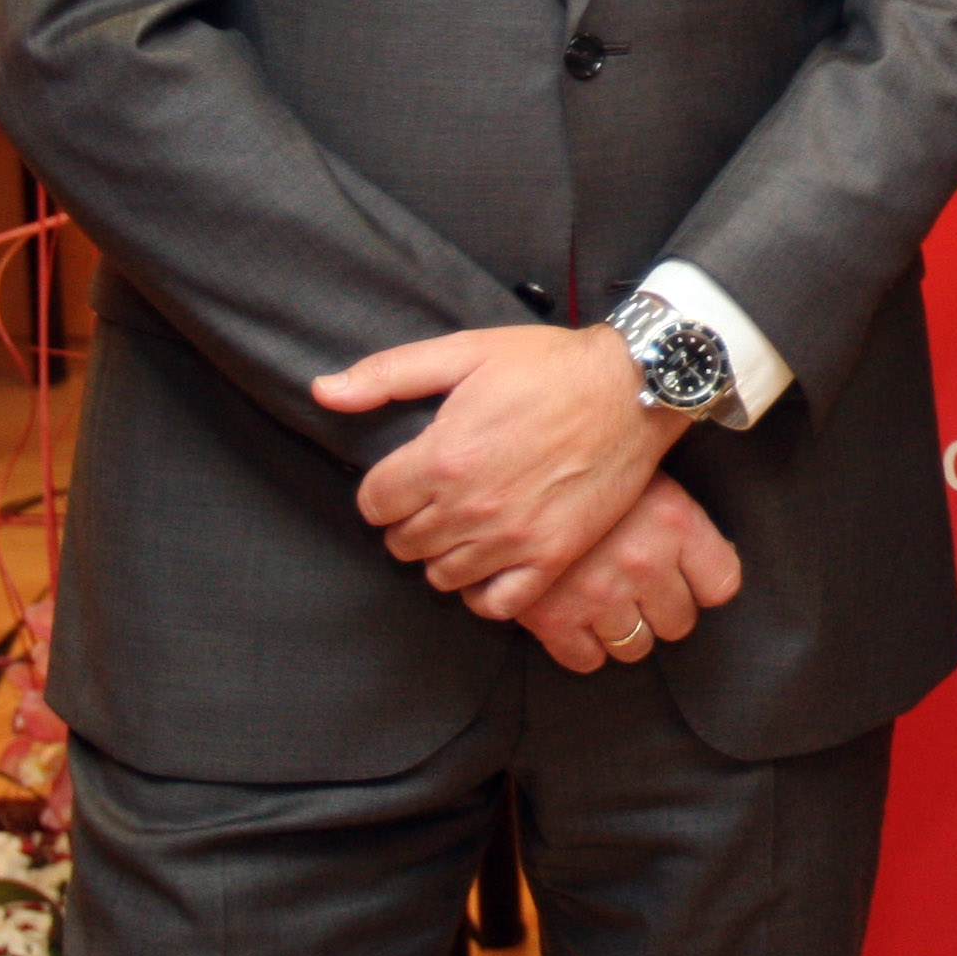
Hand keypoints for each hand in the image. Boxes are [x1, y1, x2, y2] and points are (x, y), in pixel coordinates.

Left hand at [313, 323, 683, 617]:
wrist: (633, 388)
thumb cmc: (551, 365)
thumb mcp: (466, 351)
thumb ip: (387, 374)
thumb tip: (323, 391)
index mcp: (442, 457)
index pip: (373, 504)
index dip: (384, 489)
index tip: (407, 477)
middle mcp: (469, 507)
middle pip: (402, 543)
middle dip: (410, 520)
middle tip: (437, 497)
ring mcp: (512, 537)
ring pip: (441, 576)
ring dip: (443, 553)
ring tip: (465, 525)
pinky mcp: (551, 557)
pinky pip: (495, 603)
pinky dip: (483, 591)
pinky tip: (490, 562)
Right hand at [506, 472, 745, 671]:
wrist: (511, 464)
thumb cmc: (586, 463)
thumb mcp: (646, 474)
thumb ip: (681, 521)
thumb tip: (717, 557)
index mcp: (675, 521)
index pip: (721, 585)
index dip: (704, 584)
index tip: (690, 578)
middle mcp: (644, 562)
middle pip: (679, 622)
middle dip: (662, 609)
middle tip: (640, 588)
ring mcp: (599, 593)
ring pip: (635, 647)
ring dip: (624, 631)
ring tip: (607, 601)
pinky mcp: (553, 617)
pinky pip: (584, 659)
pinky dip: (582, 646)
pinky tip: (577, 618)